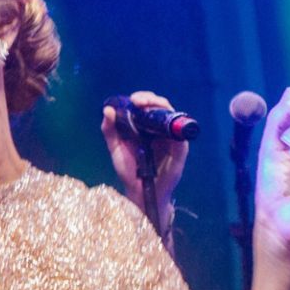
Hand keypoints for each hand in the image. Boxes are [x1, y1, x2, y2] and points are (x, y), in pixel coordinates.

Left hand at [102, 90, 189, 221]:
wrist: (139, 191)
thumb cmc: (129, 169)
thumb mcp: (116, 147)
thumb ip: (109, 130)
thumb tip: (108, 109)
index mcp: (147, 127)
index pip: (149, 106)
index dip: (143, 98)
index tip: (133, 99)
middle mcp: (161, 130)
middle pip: (162, 107)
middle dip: (151, 99)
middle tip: (139, 101)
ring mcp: (172, 139)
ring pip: (173, 117)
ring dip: (163, 108)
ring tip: (149, 106)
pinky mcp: (180, 151)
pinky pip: (181, 136)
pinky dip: (174, 127)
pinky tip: (164, 125)